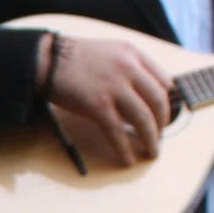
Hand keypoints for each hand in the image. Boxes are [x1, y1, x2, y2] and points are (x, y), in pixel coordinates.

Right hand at [40, 33, 174, 167]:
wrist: (46, 60)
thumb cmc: (72, 59)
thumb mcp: (109, 52)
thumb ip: (127, 68)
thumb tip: (138, 98)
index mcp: (133, 55)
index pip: (164, 81)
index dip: (168, 103)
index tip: (164, 117)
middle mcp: (128, 69)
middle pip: (159, 101)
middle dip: (162, 125)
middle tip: (160, 138)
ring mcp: (114, 87)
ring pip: (143, 119)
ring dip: (151, 139)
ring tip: (151, 152)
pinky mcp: (97, 105)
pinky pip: (117, 132)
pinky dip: (124, 149)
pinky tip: (126, 160)